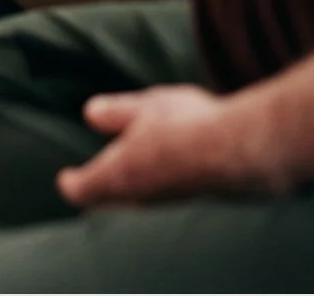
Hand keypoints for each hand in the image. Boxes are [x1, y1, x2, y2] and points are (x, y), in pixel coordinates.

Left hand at [59, 86, 278, 207]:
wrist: (246, 155)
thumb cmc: (187, 126)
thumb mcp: (142, 107)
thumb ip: (114, 112)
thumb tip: (91, 114)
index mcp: (116, 176)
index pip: (83, 191)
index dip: (74, 184)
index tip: (67, 179)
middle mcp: (141, 200)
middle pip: (112, 203)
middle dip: (103, 190)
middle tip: (94, 180)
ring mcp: (171, 206)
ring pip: (142, 203)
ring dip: (135, 189)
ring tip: (134, 170)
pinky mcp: (198, 205)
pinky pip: (170, 199)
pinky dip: (164, 186)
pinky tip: (176, 168)